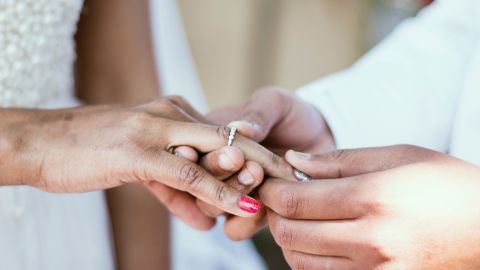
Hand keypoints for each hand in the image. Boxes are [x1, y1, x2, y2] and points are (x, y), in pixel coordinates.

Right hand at [0, 98, 293, 229]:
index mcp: (172, 112)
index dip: (256, 154)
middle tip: (295, 181)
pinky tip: (242, 205)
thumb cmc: (90, 153)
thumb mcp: (140, 170)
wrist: (41, 143)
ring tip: (279, 195)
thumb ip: (175, 190)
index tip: (281, 174)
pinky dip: (217, 190)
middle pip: (231, 138)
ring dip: (250, 175)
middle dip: (266, 161)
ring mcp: (154, 128)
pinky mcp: (136, 149)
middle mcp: (169, 113)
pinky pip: (187, 172)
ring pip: (216, 152)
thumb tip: (205, 220)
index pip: (224, 134)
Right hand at [199, 87, 334, 239]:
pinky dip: (246, 221)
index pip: (188, 151)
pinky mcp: (250, 215)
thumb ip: (258, 114)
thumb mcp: (275, 104)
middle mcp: (214, 170)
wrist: (320, 136)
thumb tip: (238, 127)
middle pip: (195, 182)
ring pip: (210, 208)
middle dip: (214, 170)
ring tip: (258, 173)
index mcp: (208, 140)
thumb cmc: (290, 115)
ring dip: (230, 193)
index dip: (186, 154)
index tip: (191, 150)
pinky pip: (235, 229)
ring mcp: (229, 194)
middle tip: (239, 158)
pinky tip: (265, 205)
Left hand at [260, 145, 479, 269]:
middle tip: (281, 198)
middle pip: (290, 233)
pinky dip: (309, 260)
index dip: (271, 190)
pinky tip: (320, 240)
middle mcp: (373, 241)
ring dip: (289, 238)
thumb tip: (294, 161)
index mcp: (374, 199)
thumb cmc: (445, 186)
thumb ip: (340, 160)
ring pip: (300, 261)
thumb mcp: (398, 157)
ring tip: (301, 217)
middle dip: (275, 214)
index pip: (296, 201)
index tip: (268, 181)